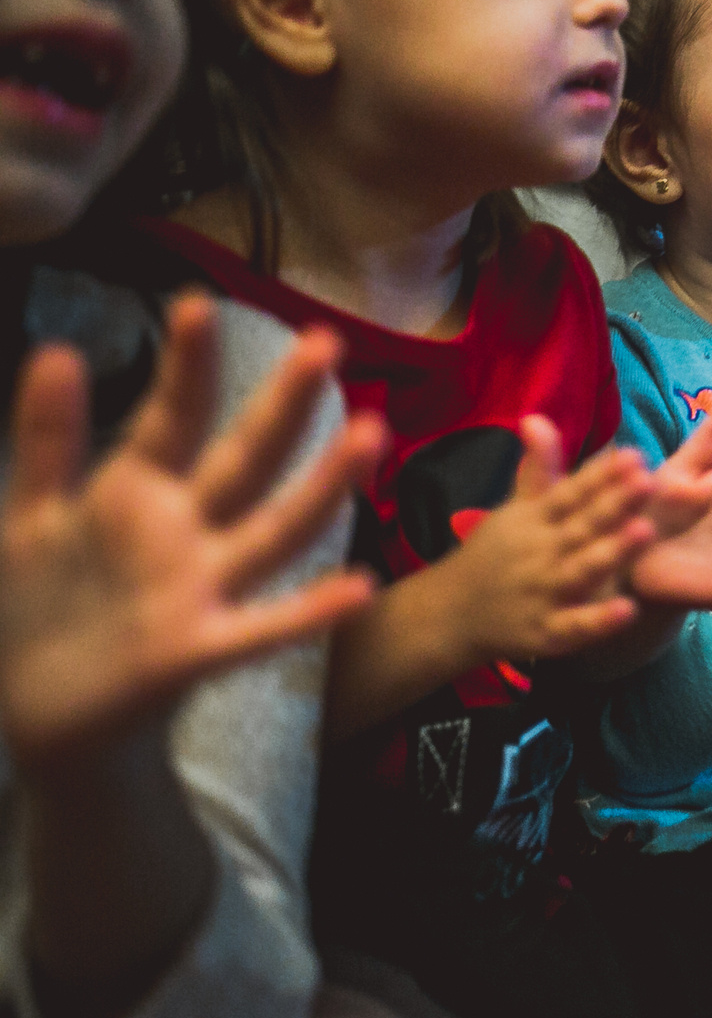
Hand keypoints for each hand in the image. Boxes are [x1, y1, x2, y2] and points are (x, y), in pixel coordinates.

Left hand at [0, 299, 381, 781]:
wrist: (41, 716)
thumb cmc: (42, 609)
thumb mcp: (30, 517)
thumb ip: (47, 441)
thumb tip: (57, 347)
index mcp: (138, 495)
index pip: (170, 418)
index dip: (185, 367)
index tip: (198, 301)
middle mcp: (185, 534)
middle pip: (244, 460)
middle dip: (283, 404)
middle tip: (324, 342)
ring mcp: (200, 590)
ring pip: (274, 531)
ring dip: (324, 488)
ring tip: (371, 435)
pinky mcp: (196, 651)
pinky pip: (262, 630)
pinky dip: (310, 611)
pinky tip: (358, 588)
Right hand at [437, 415, 657, 668]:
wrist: (448, 614)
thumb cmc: (496, 554)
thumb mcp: (515, 510)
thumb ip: (537, 468)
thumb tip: (536, 416)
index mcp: (534, 520)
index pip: (569, 493)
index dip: (600, 475)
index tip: (634, 454)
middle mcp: (539, 553)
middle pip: (580, 527)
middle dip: (613, 505)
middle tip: (649, 481)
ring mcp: (542, 594)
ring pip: (581, 572)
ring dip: (611, 554)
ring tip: (645, 532)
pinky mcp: (545, 633)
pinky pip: (574, 627)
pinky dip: (598, 620)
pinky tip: (628, 609)